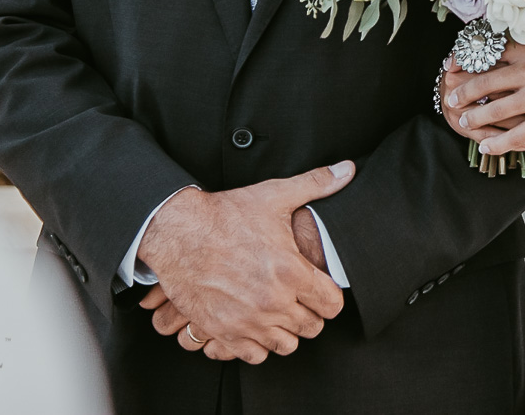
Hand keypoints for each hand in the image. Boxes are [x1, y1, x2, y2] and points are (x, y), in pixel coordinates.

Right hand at [136, 162, 353, 362]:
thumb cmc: (226, 214)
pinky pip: (254, 355)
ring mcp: (247, 321)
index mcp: (290, 272)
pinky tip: (256, 322)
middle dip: (310, 313)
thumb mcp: (274, 195)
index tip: (320, 287)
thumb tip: (347, 170)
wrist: (177, 232)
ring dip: (286, 330)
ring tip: (279, 310)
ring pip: (286, 345)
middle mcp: (272, 302)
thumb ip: (316, 184)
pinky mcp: (222, 332)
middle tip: (299, 297)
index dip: (330, 296)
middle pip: (312, 328)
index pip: (332, 305)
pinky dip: (258, 343)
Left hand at [444, 41, 524, 155]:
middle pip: (485, 81)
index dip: (466, 61)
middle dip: (462, 92)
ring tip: (464, 122)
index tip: (452, 67)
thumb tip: (496, 55)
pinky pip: (515, 135)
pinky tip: (487, 147)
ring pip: (495, 109)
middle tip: (450, 99)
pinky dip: (497, 143)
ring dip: (474, 118)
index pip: (489, 54)